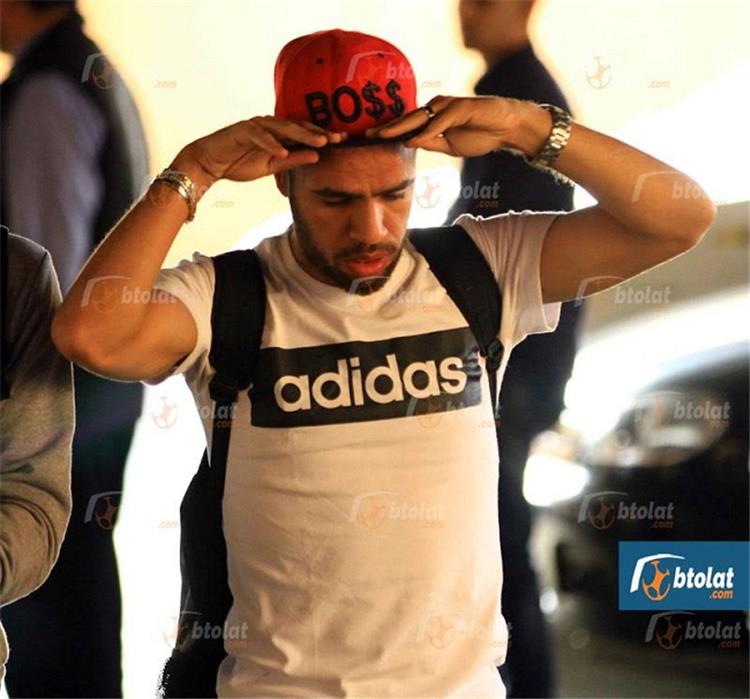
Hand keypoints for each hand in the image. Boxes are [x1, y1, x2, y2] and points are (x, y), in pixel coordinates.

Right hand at [173, 116, 347, 192]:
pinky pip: (259, 136)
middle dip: (319, 133)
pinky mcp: (241, 130)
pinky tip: (283, 152)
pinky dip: (271, 144)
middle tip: (338, 138)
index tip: (342, 142)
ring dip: (301, 135)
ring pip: (282, 128)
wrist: (209, 163)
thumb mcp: (272, 167)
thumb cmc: (239, 162)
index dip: (322, 137)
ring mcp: (256, 126)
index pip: (304, 134)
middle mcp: (269, 126)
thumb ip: (293, 161)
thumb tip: (317, 156)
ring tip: (319, 142)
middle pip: (298, 127)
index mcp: (278, 134)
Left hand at [366, 96, 550, 158]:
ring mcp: (449, 107)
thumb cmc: (479, 135)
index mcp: (433, 118)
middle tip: (366, 135)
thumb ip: (431, 143)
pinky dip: (428, 130)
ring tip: (384, 136)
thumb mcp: (450, 146)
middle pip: (408, 119)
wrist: (506, 128)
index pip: (407, 125)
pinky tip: (415, 139)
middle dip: (387, 127)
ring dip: (401, 126)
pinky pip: (441, 121)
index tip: (370, 140)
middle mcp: (438, 108)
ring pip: (420, 117)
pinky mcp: (462, 108)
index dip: (389, 133)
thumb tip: (410, 144)